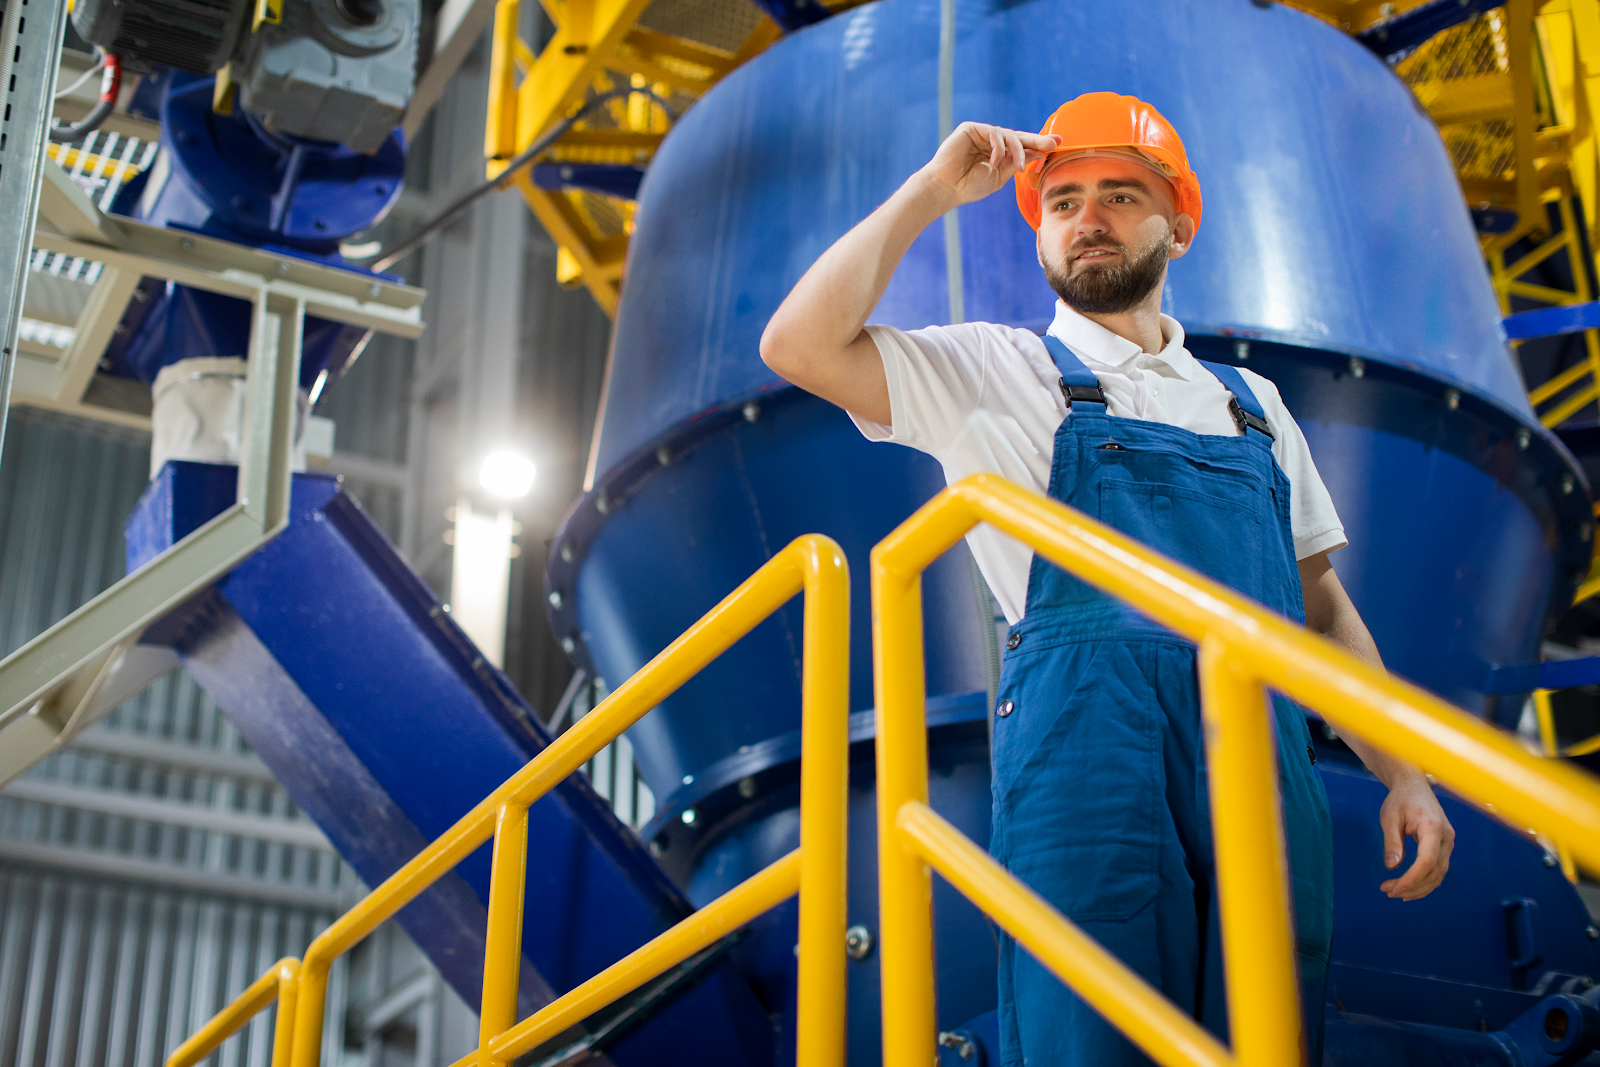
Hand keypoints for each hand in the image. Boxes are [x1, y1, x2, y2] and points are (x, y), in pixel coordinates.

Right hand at [920, 122, 1060, 207]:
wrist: (946, 188)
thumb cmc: (969, 186)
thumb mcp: (999, 176)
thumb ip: (1016, 162)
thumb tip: (1039, 151)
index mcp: (997, 154)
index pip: (1020, 147)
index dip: (1037, 145)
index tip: (1056, 145)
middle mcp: (989, 142)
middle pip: (1018, 137)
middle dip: (1037, 140)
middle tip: (1054, 142)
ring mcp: (980, 134)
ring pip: (1008, 135)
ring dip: (1018, 150)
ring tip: (1019, 166)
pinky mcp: (971, 129)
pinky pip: (994, 133)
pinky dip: (999, 147)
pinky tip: (994, 161)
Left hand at [1377, 773, 1453, 899]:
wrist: (1414, 785)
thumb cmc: (1400, 799)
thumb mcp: (1389, 817)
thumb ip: (1392, 841)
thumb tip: (1392, 866)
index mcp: (1433, 827)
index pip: (1426, 861)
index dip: (1411, 879)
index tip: (1393, 889)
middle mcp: (1446, 837)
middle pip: (1434, 872)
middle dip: (1412, 887)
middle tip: (1387, 891)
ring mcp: (1448, 842)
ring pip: (1438, 874)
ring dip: (1418, 887)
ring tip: (1394, 892)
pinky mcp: (1445, 846)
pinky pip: (1438, 869)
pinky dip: (1425, 881)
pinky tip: (1408, 887)